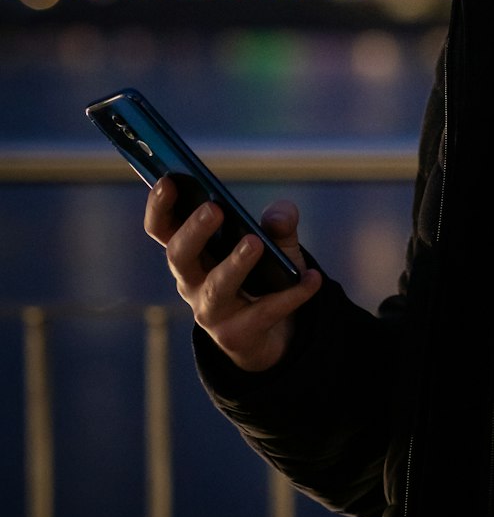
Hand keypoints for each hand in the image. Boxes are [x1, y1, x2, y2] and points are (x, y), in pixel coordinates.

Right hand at [144, 177, 321, 372]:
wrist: (277, 331)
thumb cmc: (264, 274)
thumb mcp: (274, 242)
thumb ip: (278, 223)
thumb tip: (280, 217)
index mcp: (191, 252)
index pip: (162, 228)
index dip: (159, 206)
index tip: (167, 181)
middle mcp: (192, 281)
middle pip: (179, 256)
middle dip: (194, 231)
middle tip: (213, 209)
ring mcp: (210, 312)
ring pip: (216, 287)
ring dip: (234, 264)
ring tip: (255, 243)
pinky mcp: (236, 335)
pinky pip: (263, 313)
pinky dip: (290, 294)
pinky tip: (311, 278)